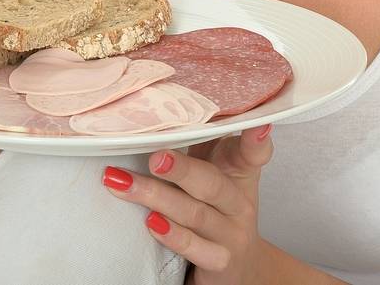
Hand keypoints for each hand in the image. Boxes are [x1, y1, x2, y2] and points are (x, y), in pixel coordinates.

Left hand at [101, 123, 276, 284]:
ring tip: (122, 183)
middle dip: (182, 169)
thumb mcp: (213, 172)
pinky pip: (194, 248)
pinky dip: (172, 235)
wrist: (239, 267)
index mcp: (241, 175)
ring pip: (195, 214)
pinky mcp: (219, 263)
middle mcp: (240, 204)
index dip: (255, 139)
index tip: (257, 125)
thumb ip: (197, 143)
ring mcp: (231, 235)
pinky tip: (150, 223)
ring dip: (156, 197)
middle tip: (155, 157)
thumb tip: (158, 113)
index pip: (253, 153)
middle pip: (213, 184)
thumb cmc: (216, 209)